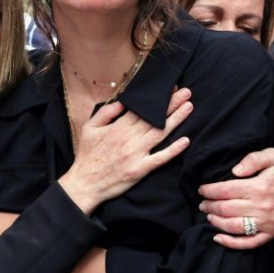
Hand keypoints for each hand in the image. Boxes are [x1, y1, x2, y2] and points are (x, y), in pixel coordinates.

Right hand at [59, 87, 192, 213]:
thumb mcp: (90, 128)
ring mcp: (136, 154)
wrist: (85, 183)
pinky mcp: (140, 170)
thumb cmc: (87, 155)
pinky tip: (185, 140)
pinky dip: (173, 150)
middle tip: (186, 92)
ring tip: (188, 107)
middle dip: (171, 104)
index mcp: (118, 127)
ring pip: (160, 133)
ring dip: (176, 119)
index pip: (141, 109)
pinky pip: (159, 159)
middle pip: (154, 118)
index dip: (156, 99)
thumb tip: (123, 102)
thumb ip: (106, 113)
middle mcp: (129, 138)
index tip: (169, 89)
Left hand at [198, 148, 273, 248]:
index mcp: (259, 187)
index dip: (210, 190)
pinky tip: (218, 238)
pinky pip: (248, 243)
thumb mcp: (273, 157)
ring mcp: (266, 223)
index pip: (226, 190)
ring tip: (208, 215)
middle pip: (226, 209)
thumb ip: (253, 159)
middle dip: (209, 206)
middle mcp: (262, 207)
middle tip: (202, 203)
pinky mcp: (270, 234)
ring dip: (216, 222)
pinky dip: (231, 243)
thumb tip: (235, 170)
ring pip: (234, 226)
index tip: (202, 189)